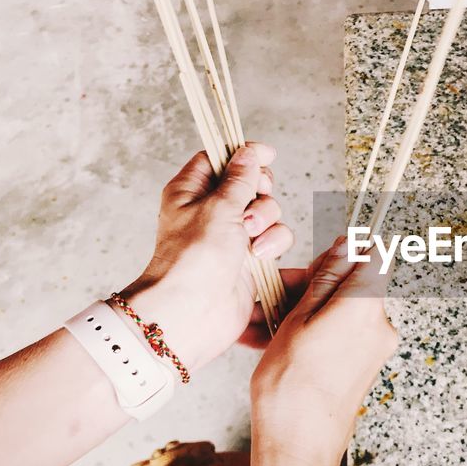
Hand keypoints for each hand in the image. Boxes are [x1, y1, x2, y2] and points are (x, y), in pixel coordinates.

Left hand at [120, 145, 293, 372]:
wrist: (193, 312)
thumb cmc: (193, 259)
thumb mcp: (218, 208)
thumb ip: (239, 179)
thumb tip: (249, 154)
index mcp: (191, 191)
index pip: (220, 159)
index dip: (244, 155)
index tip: (267, 155)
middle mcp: (212, 211)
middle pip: (251, 184)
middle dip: (260, 194)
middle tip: (251, 207)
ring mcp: (231, 235)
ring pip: (268, 212)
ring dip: (268, 222)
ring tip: (251, 239)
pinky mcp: (249, 257)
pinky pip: (275, 238)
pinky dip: (274, 244)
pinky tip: (260, 256)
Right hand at [250, 240, 397, 465]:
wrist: (298, 446)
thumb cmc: (292, 389)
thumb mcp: (297, 319)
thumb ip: (325, 279)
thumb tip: (345, 245)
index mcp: (367, 306)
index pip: (373, 254)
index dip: (342, 252)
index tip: (315, 264)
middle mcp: (380, 326)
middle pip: (351, 285)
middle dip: (312, 285)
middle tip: (274, 298)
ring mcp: (375, 348)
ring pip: (338, 311)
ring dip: (303, 312)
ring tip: (263, 326)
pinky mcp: (364, 367)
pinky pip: (338, 336)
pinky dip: (310, 334)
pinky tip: (274, 343)